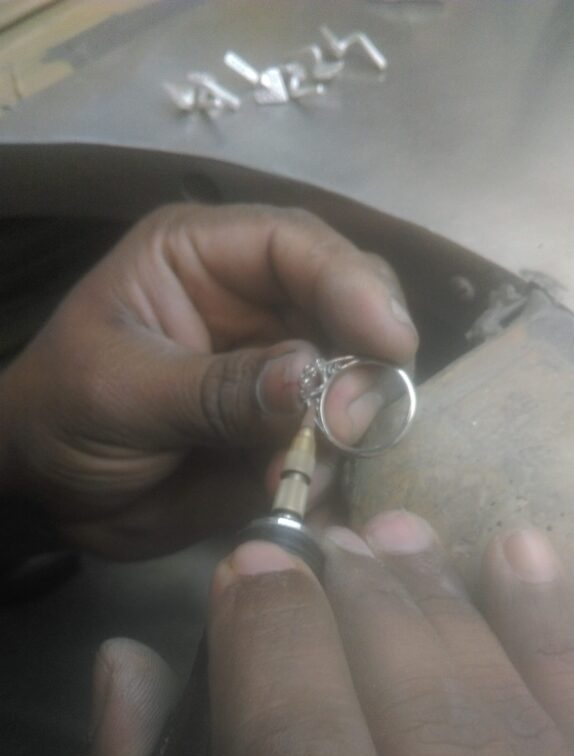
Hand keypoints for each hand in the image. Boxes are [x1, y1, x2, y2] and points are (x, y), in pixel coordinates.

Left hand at [0, 204, 415, 557]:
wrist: (49, 498)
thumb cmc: (60, 418)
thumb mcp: (123, 394)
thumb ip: (216, 390)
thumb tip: (312, 380)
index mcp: (204, 257)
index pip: (295, 245)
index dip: (352, 283)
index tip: (391, 342)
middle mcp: (255, 304)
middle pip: (348, 307)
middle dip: (365, 363)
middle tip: (355, 424)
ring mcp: (278, 371)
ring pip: (354, 382)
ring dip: (348, 431)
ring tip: (300, 475)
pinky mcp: (286, 431)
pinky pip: (337, 445)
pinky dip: (338, 473)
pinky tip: (314, 500)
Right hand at [48, 514, 573, 755]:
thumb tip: (132, 672)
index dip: (279, 659)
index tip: (251, 571)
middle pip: (445, 755)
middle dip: (379, 620)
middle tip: (330, 544)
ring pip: (538, 751)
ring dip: (468, 620)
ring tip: (405, 540)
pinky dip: (561, 653)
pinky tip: (527, 561)